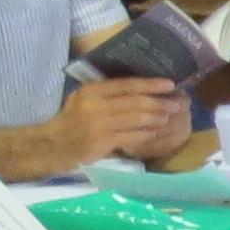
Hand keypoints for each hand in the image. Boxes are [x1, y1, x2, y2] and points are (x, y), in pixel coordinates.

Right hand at [47, 79, 186, 169]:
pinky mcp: (102, 142)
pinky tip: (156, 133)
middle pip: (135, 102)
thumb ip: (106, 93)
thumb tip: (139, 87)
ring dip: (156, 118)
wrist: (52, 146)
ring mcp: (99, 125)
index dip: (150, 84)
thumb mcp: (82, 99)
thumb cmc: (70, 121)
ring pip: (136, 119)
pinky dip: (146, 134)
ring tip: (170, 117)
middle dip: (159, 102)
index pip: (126, 85)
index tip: (170, 84)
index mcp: (92, 91)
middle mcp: (95, 105)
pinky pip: (131, 137)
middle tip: (177, 103)